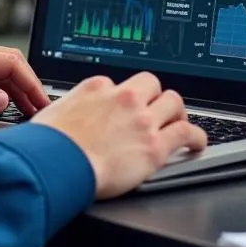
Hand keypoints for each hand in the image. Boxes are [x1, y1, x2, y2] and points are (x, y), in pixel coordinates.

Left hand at [0, 39, 49, 123]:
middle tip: (40, 110)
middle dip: (28, 85)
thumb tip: (3, 100)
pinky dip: (0, 86)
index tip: (41, 102)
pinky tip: (3, 103)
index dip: (31, 83)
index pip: (10, 63)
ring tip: (27, 110)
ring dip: (15, 87)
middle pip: (8, 62)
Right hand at [32, 72, 206, 198]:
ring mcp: (141, 120)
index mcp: (97, 87)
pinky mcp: (154, 146)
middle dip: (155, 97)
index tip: (126, 111)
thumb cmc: (48, 143)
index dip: (125, 99)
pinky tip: (197, 143)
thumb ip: (70, 108)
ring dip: (176, 112)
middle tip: (156, 112)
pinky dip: (196, 137)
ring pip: (173, 101)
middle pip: (151, 84)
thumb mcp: (54, 112)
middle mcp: (123, 97)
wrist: (55, 162)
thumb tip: (66, 116)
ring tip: (178, 123)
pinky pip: (188, 132)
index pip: (121, 85)